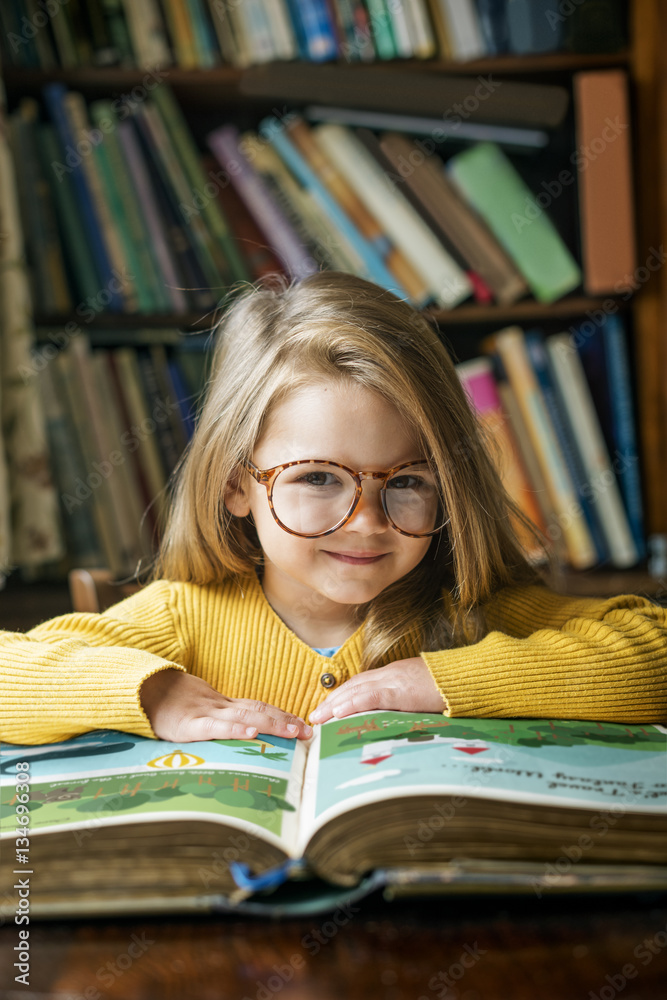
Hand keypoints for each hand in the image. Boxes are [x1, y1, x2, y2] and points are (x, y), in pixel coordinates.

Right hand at [140, 669, 312, 742]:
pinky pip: (215, 727)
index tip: (306, 725)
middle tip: (309, 732)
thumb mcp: (198, 711)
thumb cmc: (169, 705)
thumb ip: (219, 721)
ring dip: (271, 725)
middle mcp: (220, 707)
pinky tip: (250, 734)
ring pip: (245, 717)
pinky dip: (234, 730)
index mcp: (223, 705)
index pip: (260, 707)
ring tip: (293, 732)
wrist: (140, 690)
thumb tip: (243, 735)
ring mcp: (206, 714)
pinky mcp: (189, 725)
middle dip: (286, 722)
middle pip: (259, 711)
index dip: (283, 715)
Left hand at [308, 657, 446, 724]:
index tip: (328, 707)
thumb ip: (407, 701)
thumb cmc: (449, 688)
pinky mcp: (401, 692)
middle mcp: (389, 674)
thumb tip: (396, 717)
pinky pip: (371, 697)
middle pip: (353, 686)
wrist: (465, 678)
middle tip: (315, 715)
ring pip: (357, 691)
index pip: (361, 684)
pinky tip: (338, 713)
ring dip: (334, 705)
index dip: (343, 695)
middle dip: (332, 700)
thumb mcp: (423, 693)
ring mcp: (394, 681)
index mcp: (394, 674)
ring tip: (318, 717)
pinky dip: (352, 704)